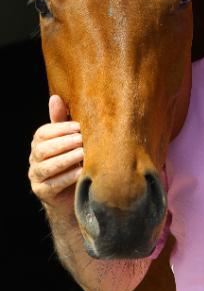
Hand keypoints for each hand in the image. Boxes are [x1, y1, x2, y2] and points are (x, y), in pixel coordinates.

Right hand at [28, 95, 82, 215]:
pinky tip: (80, 172)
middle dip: (64, 143)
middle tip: (81, 139)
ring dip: (66, 159)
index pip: (43, 132)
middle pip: (43, 149)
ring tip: (82, 154)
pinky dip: (67, 177)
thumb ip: (61, 120)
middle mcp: (34, 158)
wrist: (73, 192)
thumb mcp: (69, 138)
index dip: (60, 129)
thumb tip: (55, 97)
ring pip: (47, 167)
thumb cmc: (73, 158)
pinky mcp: (42, 192)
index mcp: (39, 143)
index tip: (79, 127)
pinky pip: (52, 184)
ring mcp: (36, 176)